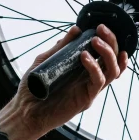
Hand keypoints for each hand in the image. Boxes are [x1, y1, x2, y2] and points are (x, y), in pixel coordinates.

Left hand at [12, 24, 128, 139]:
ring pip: (113, 70)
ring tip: (95, 41)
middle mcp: (91, 79)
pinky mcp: (86, 99)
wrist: (24, 111)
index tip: (102, 27)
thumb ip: (61, 47)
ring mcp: (90, 89)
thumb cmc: (33, 88)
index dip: (110, 41)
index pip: (106, 55)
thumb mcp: (46, 60)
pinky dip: (94, 67)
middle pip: (114, 60)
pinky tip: (84, 56)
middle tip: (102, 29)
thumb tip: (76, 29)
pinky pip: (98, 81)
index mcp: (84, 70)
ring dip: (107, 53)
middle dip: (112, 42)